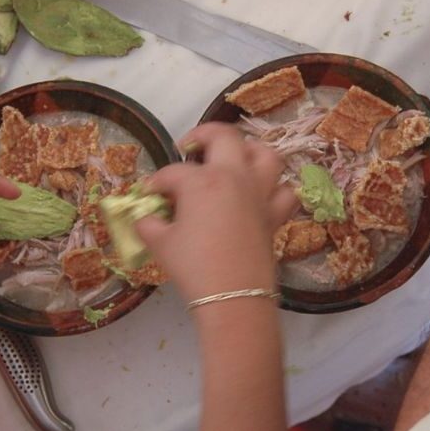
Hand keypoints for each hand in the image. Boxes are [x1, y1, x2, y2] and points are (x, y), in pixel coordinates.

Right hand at [137, 123, 296, 306]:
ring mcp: (260, 193)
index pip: (172, 172)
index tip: (149, 194)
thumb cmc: (193, 266)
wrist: (233, 296)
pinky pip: (285, 192)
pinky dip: (275, 189)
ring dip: (249, 152)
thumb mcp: (160, 243)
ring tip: (234, 160)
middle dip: (204, 135)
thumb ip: (148, 223)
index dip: (157, 182)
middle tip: (190, 147)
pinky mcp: (276, 214)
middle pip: (224, 136)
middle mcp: (235, 176)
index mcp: (202, 180)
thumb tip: (145, 217)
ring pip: (265, 154)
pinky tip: (261, 195)